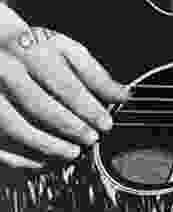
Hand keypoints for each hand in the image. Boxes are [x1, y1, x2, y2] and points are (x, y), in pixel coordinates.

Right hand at [0, 8, 126, 168]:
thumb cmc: (35, 49)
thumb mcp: (66, 50)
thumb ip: (94, 73)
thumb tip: (123, 96)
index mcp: (31, 50)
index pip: (64, 84)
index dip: (88, 108)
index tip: (106, 124)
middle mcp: (5, 70)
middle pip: (40, 106)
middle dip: (70, 127)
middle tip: (91, 140)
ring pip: (15, 127)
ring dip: (47, 146)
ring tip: (72, 153)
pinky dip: (20, 157)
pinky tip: (42, 162)